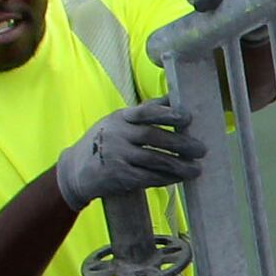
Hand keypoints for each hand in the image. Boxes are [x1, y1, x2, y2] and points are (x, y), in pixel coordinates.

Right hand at [54, 100, 204, 206]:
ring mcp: (116, 156)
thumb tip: (175, 96)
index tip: (188, 118)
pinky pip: (146, 177)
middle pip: (153, 137)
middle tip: (201, 149)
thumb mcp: (119, 121)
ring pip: (153, 160)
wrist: (74, 170)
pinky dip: (165, 179)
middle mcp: (117, 135)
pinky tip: (178, 179)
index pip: (146, 112)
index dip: (167, 113)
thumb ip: (145, 110)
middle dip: (180, 144)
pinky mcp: (118, 176)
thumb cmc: (105, 140)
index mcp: (120, 117)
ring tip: (196, 169)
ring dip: (177, 166)